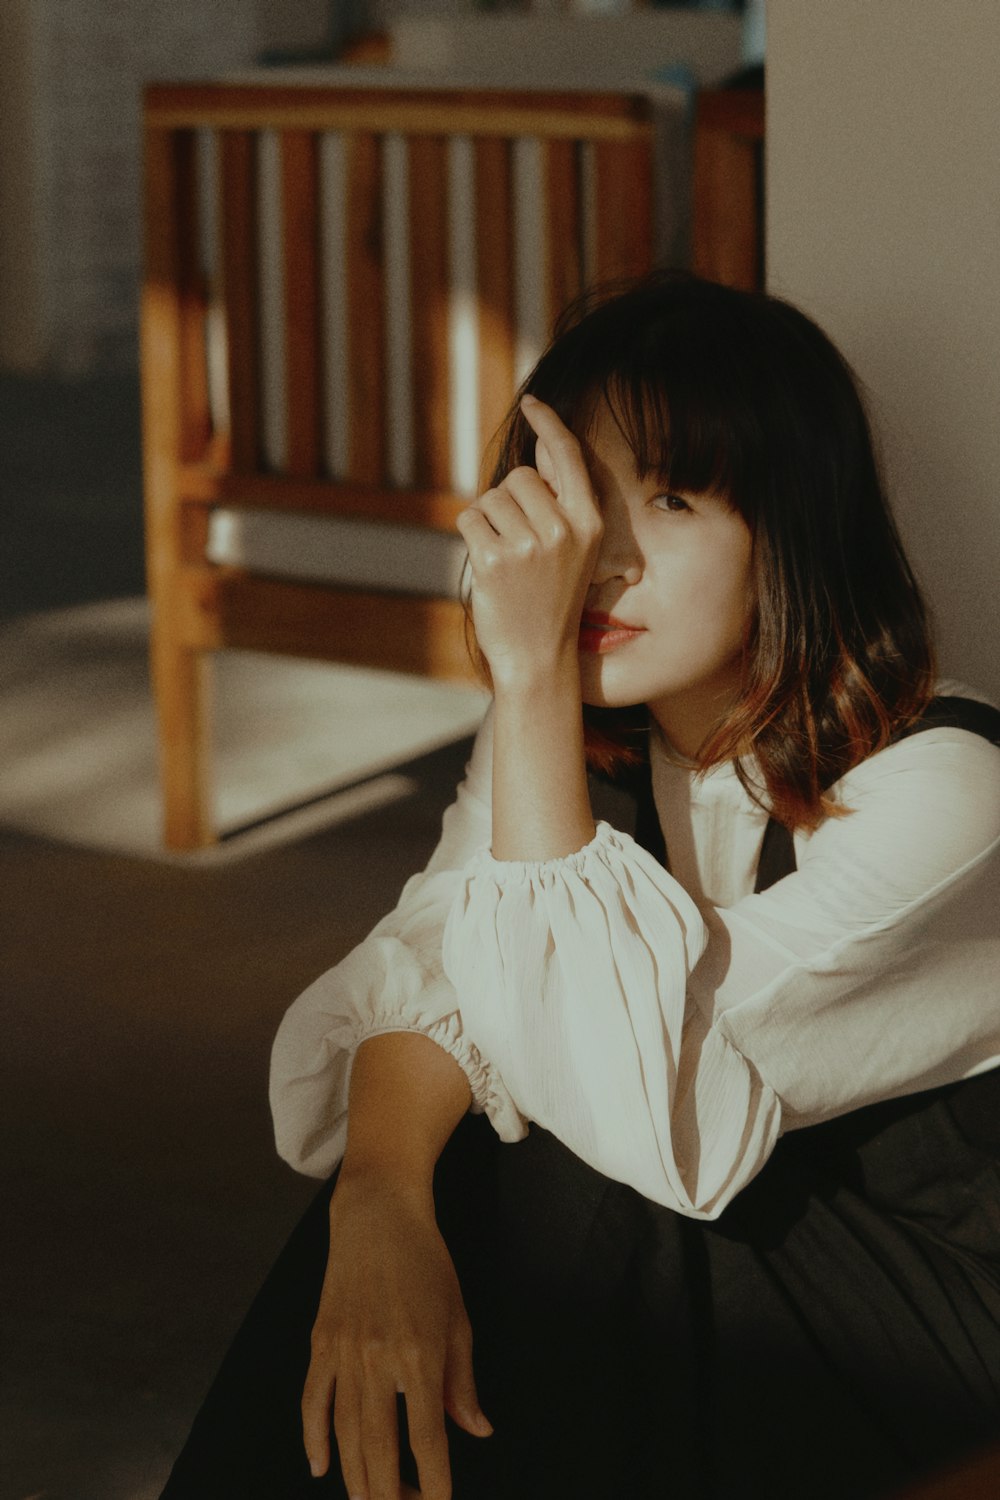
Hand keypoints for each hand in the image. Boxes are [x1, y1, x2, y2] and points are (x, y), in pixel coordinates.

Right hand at [302, 1170, 491, 1499]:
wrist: (378, 1215)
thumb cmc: (427, 1263)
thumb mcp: (458, 1318)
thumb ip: (463, 1382)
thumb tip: (476, 1431)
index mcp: (420, 1354)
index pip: (427, 1439)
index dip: (434, 1483)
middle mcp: (378, 1359)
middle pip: (380, 1449)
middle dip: (391, 1495)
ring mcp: (344, 1352)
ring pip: (345, 1435)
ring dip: (357, 1479)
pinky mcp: (320, 1343)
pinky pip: (313, 1403)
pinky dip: (314, 1439)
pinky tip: (323, 1467)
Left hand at [457, 394, 602, 688]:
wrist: (539, 658)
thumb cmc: (550, 601)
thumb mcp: (570, 551)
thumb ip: (555, 506)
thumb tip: (531, 459)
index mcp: (588, 523)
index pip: (568, 457)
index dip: (549, 425)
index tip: (532, 404)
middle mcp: (563, 529)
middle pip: (518, 477)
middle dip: (509, 502)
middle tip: (519, 546)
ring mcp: (529, 545)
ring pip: (491, 498)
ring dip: (489, 522)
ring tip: (507, 562)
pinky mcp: (494, 560)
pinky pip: (469, 519)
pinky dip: (471, 537)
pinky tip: (488, 567)